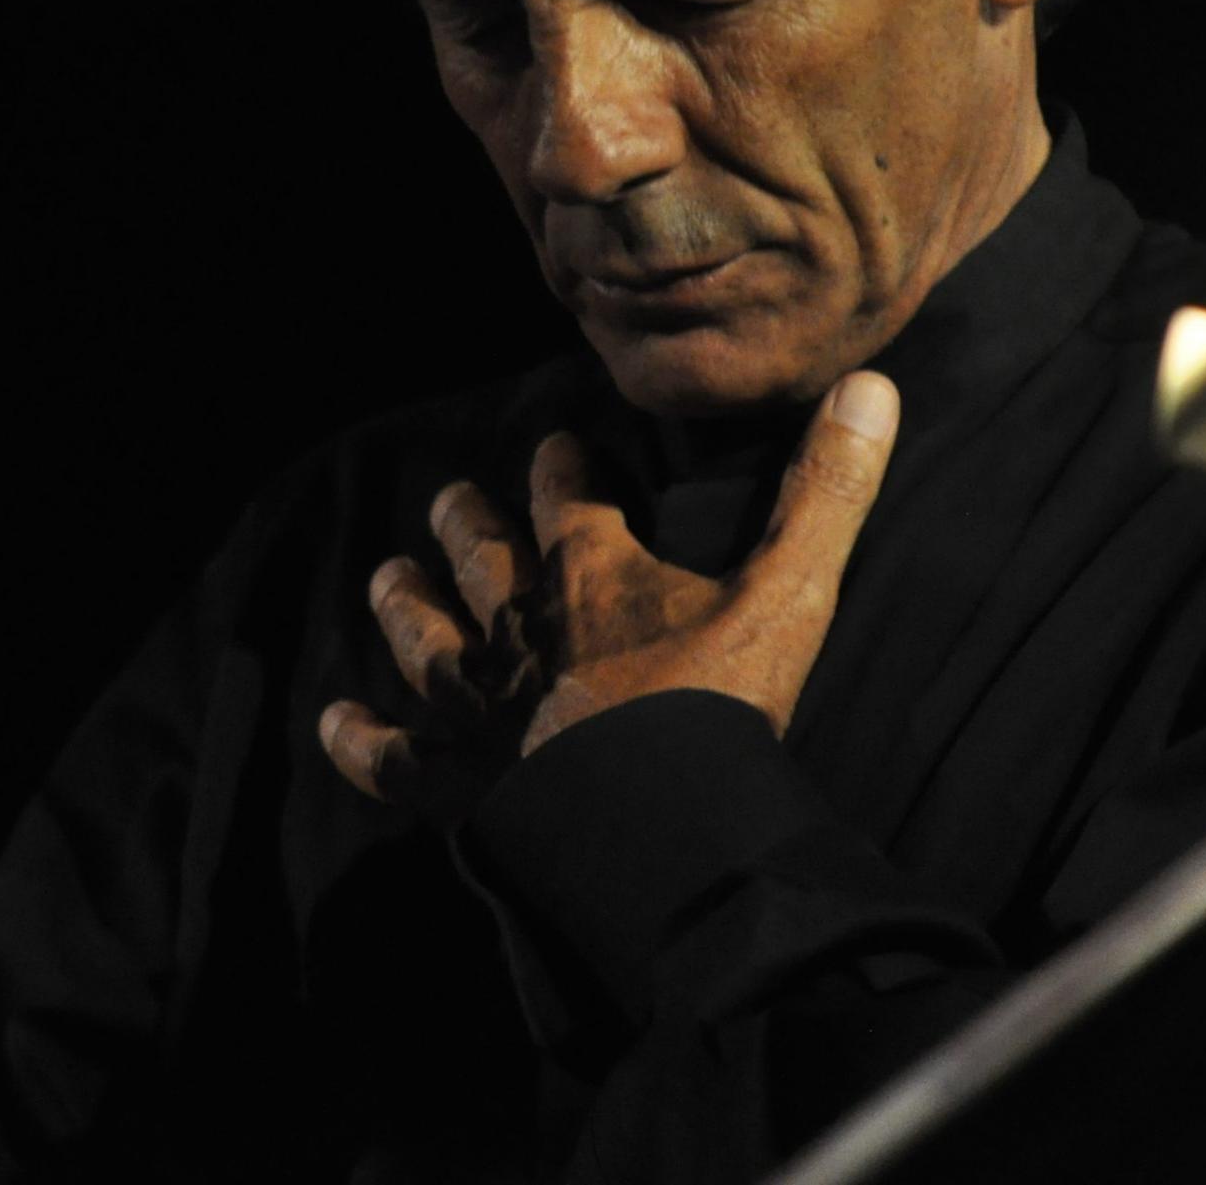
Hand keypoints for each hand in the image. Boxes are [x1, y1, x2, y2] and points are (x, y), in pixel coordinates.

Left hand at [320, 371, 897, 807]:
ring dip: (404, 606)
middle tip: (448, 501)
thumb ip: (825, 492)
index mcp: (592, 575)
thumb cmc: (720, 705)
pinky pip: (393, 758)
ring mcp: (478, 702)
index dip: (562, 474)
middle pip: (482, 561)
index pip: (568, 502)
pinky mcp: (454, 778)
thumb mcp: (788, 591)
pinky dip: (361, 742)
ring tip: (386, 577)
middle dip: (467, 527)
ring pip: (426, 640)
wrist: (655, 821)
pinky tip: (334, 725)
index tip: (554, 449)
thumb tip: (872, 384)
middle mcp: (520, 626)